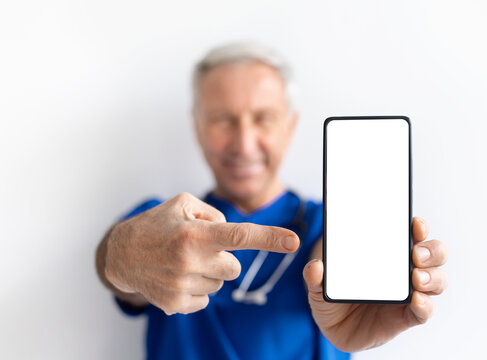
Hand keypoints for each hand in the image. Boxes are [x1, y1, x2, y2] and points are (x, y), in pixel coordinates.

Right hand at [104, 192, 298, 314]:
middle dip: (223, 258)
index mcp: (194, 234)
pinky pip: (205, 299)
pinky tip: (176, 276)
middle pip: (233, 267)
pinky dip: (197, 288)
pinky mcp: (175, 304)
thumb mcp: (183, 204)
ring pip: (220, 284)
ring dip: (208, 273)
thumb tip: (234, 235)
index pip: (239, 236)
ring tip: (182, 261)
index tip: (294, 241)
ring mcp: (181, 286)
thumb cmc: (156, 225)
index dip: (269, 238)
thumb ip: (214, 214)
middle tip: (198, 249)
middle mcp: (189, 261)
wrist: (120, 254)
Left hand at [303, 217, 447, 351]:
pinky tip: (417, 300)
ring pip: (436, 279)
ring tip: (417, 278)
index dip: (418, 227)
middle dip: (431, 250)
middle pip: (433, 253)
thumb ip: (315, 276)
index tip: (415, 224)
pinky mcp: (407, 317)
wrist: (334, 328)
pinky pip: (424, 311)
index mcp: (387, 252)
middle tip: (415, 254)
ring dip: (432, 276)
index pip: (411, 233)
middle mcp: (404, 269)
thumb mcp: (319, 285)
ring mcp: (409, 293)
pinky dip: (425, 305)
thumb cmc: (334, 296)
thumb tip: (315, 267)